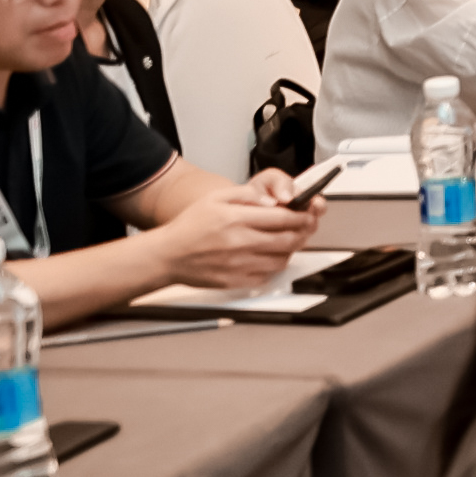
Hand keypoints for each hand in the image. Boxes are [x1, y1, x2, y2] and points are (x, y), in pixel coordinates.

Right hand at [150, 182, 317, 289]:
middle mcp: (240, 243)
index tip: (308, 213)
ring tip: (287, 240)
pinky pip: (267, 275)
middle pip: (289, 240)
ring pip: (282, 259)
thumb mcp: (216, 198)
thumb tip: (273, 201)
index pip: (284, 218)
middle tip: (305, 226)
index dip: (303, 215)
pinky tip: (269, 256)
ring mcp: (238, 265)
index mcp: (236, 220)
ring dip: (291, 249)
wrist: (167, 256)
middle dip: (303, 232)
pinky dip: (274, 265)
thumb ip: (247, 195)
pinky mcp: (236, 281)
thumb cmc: (190, 226)